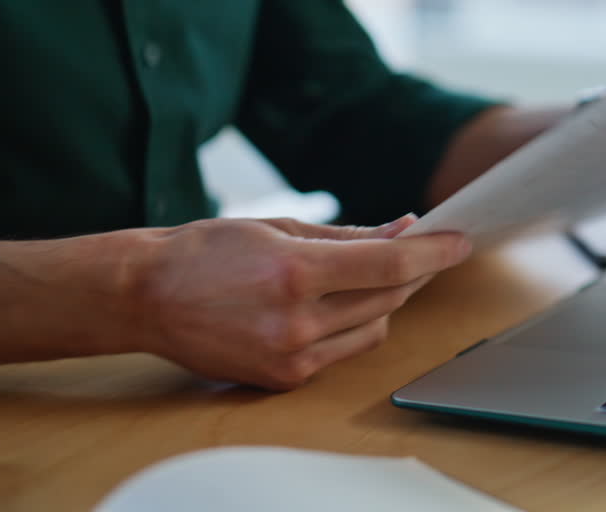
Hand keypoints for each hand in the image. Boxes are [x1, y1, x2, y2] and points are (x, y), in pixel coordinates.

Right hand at [133, 215, 469, 389]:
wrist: (145, 298)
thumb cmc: (206, 251)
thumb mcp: (278, 227)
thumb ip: (347, 235)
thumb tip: (404, 230)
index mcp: (294, 272)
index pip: (388, 264)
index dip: (432, 252)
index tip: (460, 240)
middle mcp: (296, 320)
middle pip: (388, 298)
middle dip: (415, 271)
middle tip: (429, 248)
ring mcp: (290, 356)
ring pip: (374, 328)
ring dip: (389, 299)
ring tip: (385, 272)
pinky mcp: (284, 379)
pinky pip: (345, 351)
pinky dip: (356, 325)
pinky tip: (348, 303)